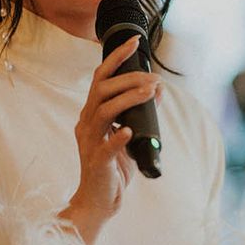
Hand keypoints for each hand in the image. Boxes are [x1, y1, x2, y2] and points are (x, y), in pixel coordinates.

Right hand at [59, 35, 161, 244]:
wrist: (99, 202)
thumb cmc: (113, 171)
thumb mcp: (129, 138)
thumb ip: (140, 115)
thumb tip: (157, 90)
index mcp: (92, 115)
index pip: (101, 78)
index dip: (117, 58)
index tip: (135, 42)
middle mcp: (86, 124)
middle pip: (101, 90)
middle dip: (129, 78)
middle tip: (154, 78)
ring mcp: (90, 143)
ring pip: (104, 111)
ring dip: (128, 98)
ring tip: (150, 92)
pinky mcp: (97, 162)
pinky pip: (106, 146)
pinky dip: (118, 136)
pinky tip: (130, 130)